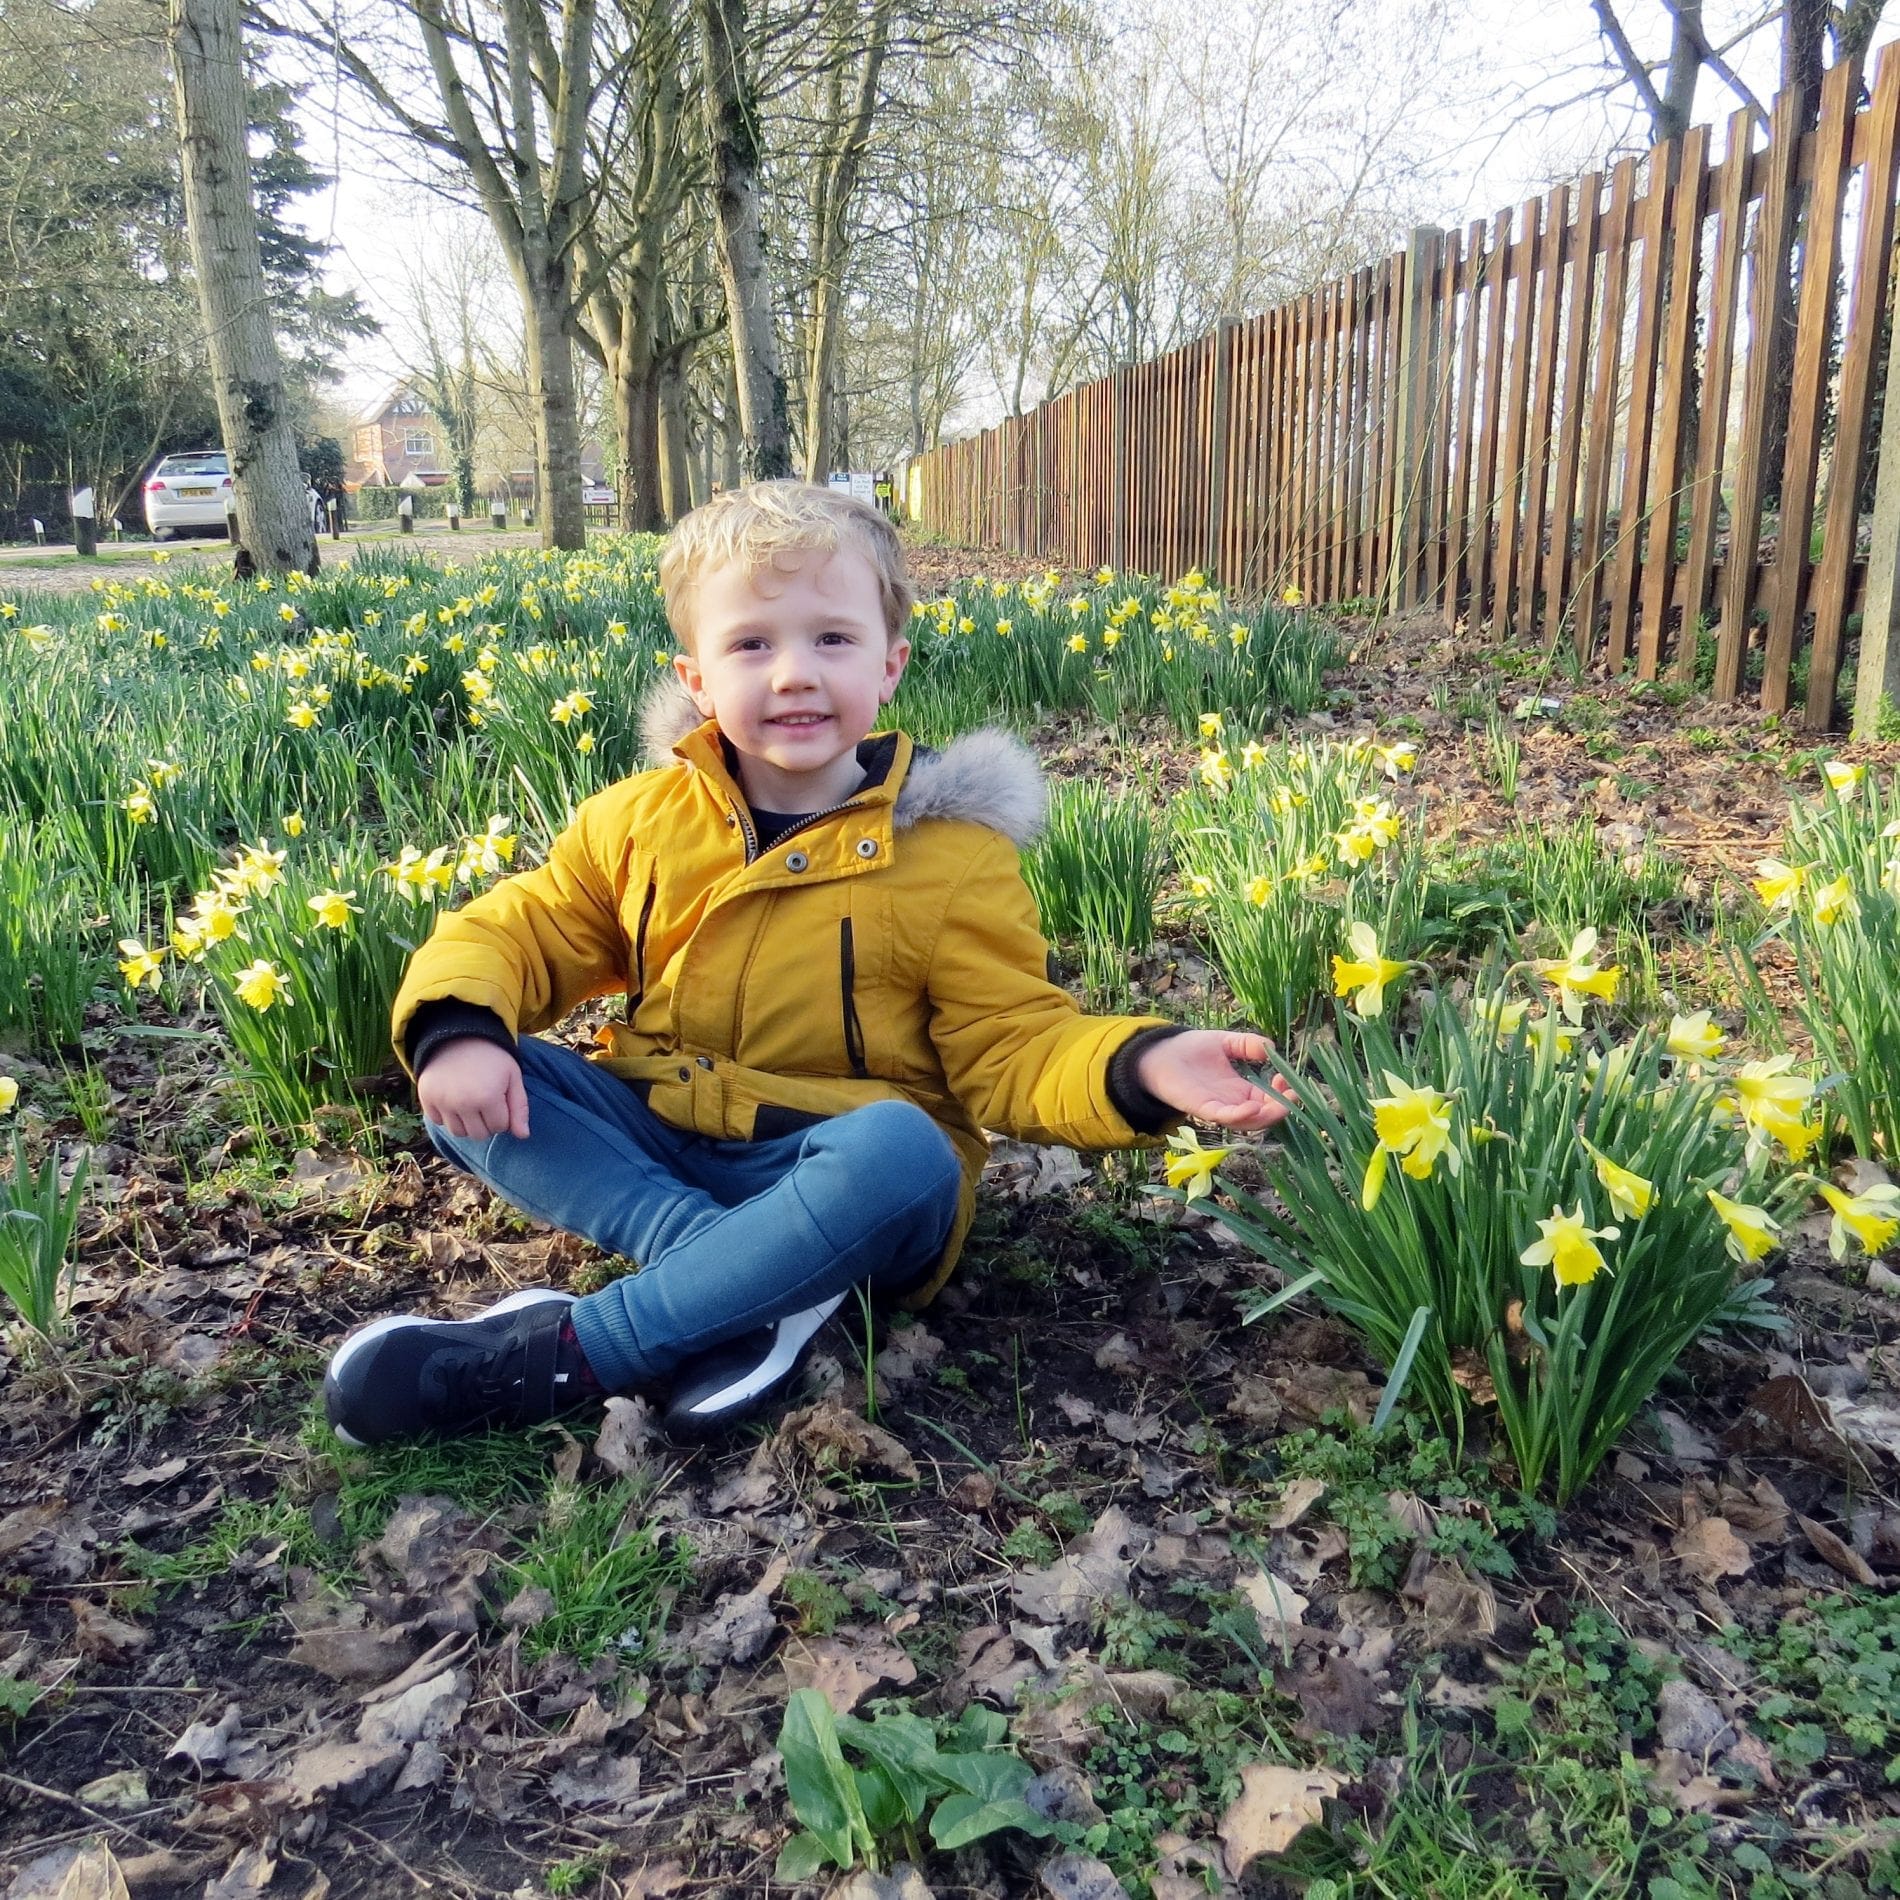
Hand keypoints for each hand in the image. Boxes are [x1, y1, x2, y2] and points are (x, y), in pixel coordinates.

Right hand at [417, 1038, 529, 1139]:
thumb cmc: (491, 1056)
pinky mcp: (426, 1098)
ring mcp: (442, 1102)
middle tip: (485, 1102)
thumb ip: (519, 1107)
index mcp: (488, 1097)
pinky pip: (438, 1122)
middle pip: (479, 1134)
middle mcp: (462, 1103)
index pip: (500, 1127)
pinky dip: (447, 1116)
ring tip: (470, 1102)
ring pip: (458, 1132)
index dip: (503, 1114)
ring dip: (467, 1123)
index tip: (499, 1097)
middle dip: (486, 1123)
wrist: (457, 1034)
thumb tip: (523, 1136)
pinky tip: (453, 1099)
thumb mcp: (513, 1076)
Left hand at [1136, 1031, 1295, 1131]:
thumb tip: (1270, 1047)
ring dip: (1266, 1116)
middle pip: (1263, 1117)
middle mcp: (1232, 1103)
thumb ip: (1247, 1044)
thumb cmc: (1191, 1050)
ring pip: (1247, 1123)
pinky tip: (1252, 1106)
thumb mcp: (1226, 1042)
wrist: (1159, 1052)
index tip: (1287, 1077)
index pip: (1268, 1100)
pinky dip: (1239, 1115)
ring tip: (1280, 1104)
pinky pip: (1223, 1117)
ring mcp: (1217, 1108)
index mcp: (1240, 1090)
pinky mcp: (1201, 1108)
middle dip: (1282, 1109)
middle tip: (1293, 1094)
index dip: (1282, 1093)